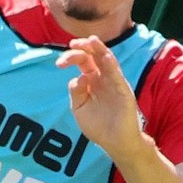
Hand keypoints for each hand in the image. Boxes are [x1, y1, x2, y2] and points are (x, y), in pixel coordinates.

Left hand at [59, 36, 144, 157]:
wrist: (115, 142)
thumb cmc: (98, 126)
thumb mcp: (79, 108)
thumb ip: (76, 91)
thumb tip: (77, 77)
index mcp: (92, 80)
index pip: (82, 61)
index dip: (71, 57)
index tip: (59, 63)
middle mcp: (103, 78)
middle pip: (94, 56)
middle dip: (83, 47)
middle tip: (72, 44)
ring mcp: (114, 83)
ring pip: (108, 60)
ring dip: (100, 49)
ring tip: (91, 40)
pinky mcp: (123, 91)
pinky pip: (117, 75)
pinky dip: (111, 65)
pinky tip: (105, 57)